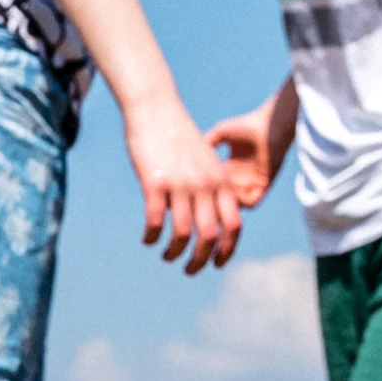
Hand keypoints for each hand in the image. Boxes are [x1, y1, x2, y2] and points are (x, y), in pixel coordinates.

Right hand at [123, 98, 245, 273]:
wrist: (156, 109)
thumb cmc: (180, 137)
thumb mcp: (206, 161)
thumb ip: (212, 186)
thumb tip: (211, 216)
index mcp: (221, 181)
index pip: (233, 225)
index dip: (227, 249)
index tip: (217, 263)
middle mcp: (204, 185)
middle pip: (210, 235)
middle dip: (200, 260)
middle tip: (190, 270)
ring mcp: (180, 184)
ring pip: (183, 233)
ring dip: (175, 252)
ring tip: (167, 256)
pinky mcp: (155, 182)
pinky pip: (155, 220)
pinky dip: (152, 236)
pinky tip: (148, 239)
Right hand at [203, 103, 283, 210]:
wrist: (268, 125)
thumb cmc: (246, 125)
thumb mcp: (220, 134)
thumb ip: (206, 142)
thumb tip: (188, 151)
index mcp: (230, 168)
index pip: (213, 186)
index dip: (204, 190)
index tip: (193, 188)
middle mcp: (240, 178)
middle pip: (223, 199)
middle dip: (214, 201)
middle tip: (204, 197)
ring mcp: (252, 183)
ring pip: (236, 205)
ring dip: (226, 202)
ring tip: (218, 194)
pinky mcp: (264, 185)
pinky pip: (252, 203)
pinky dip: (242, 201)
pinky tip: (233, 191)